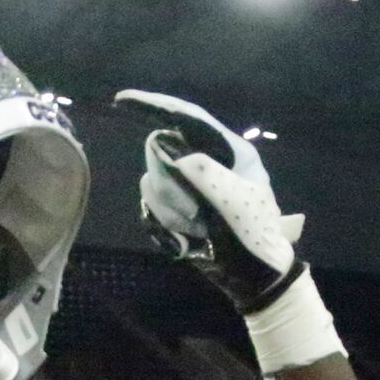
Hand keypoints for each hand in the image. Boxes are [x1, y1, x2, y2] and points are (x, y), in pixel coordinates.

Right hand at [113, 90, 305, 312]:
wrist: (256, 277)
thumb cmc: (257, 237)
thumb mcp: (238, 202)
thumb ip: (207, 172)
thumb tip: (171, 149)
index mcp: (228, 150)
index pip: (187, 117)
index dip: (154, 104)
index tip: (122, 101)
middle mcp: (205, 161)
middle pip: (161, 149)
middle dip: (169, 183)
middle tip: (193, 213)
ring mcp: (189, 185)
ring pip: (153, 180)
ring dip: (170, 209)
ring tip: (197, 228)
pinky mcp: (176, 208)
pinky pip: (151, 204)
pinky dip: (164, 222)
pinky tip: (187, 236)